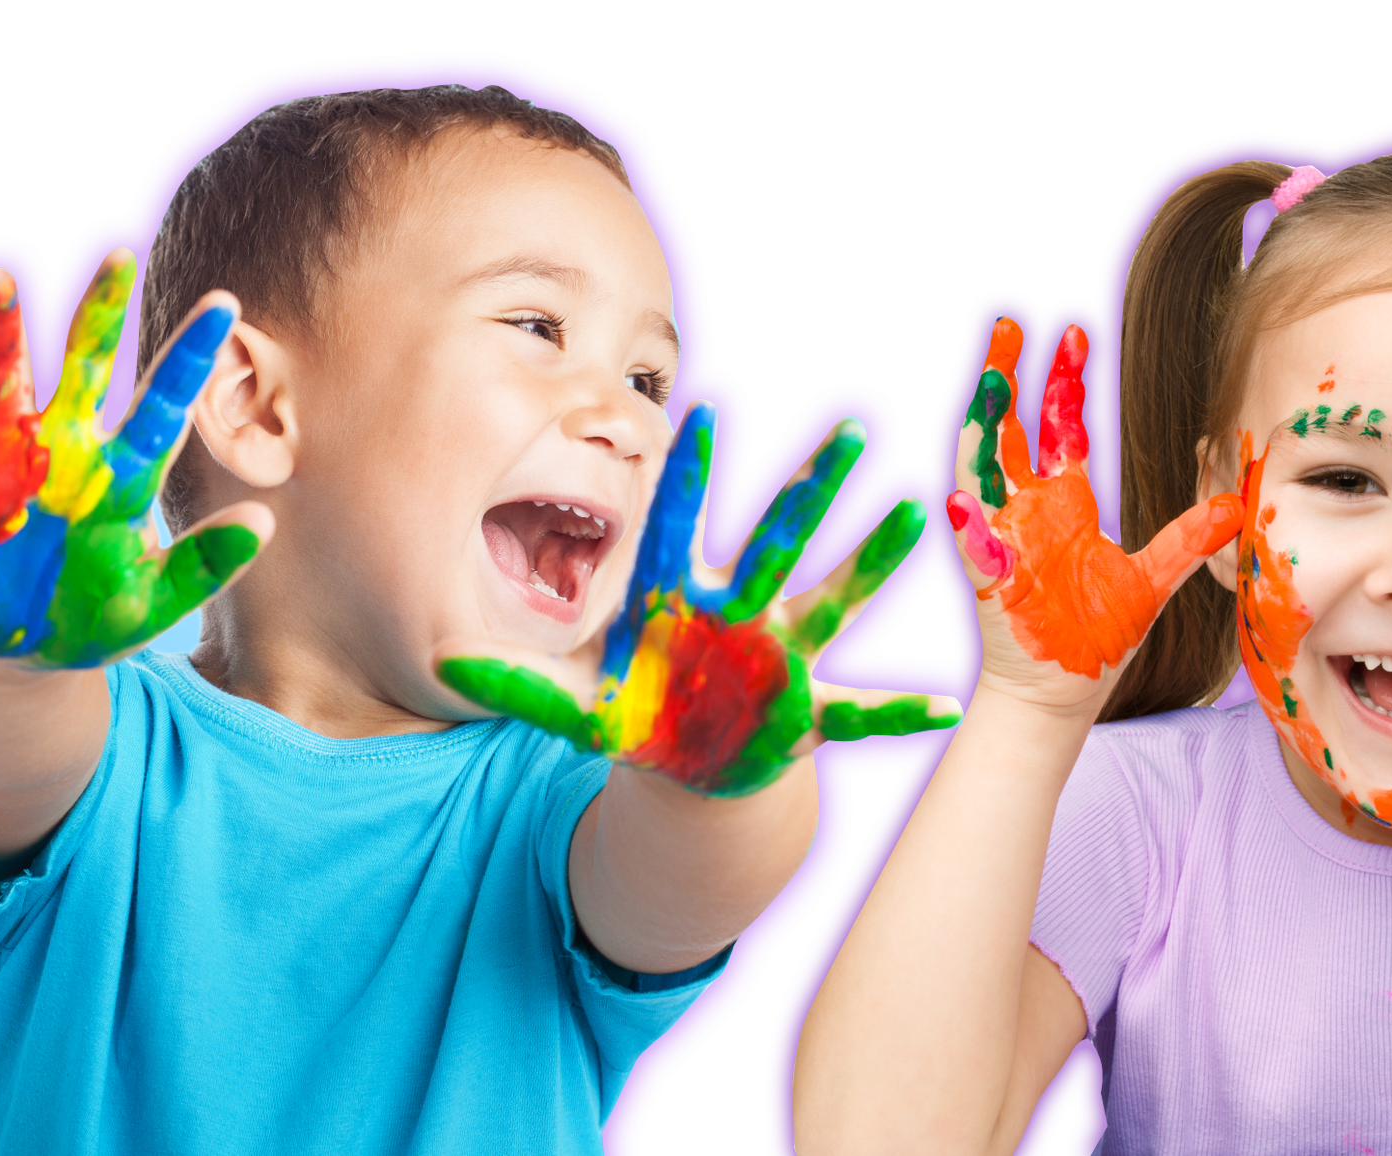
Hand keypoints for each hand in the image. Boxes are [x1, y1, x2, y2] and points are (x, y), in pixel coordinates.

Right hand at [0, 250, 266, 667]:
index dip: (189, 357)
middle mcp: (64, 448)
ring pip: (4, 377)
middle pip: (85, 367)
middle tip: (119, 257)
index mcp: (119, 475)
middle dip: (100, 315)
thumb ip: (203, 565)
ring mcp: (3, 455)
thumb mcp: (151, 601)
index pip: (163, 405)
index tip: (223, 302)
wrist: (10, 653)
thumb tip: (263, 522)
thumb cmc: (88, 620)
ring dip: (0, 330)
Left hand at [439, 401, 958, 796]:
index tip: (699, 410)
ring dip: (875, 561)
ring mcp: (782, 656)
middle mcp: (741, 612)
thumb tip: (443, 665)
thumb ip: (515, 688)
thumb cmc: (641, 713)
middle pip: (778, 539)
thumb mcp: (575, 708)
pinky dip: (905, 712)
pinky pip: (863, 711)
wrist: (691, 760)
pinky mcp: (808, 709)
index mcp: (680, 600)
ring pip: (835, 599)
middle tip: (850, 426)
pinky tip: (948, 707)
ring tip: (915, 513)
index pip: (679, 524)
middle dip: (812, 487)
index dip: (690, 474)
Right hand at [944, 318, 1242, 712]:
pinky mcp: (992, 579)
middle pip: (1008, 428)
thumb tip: (1234, 503)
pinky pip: (974, 546)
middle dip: (1006, 378)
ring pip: (980, 469)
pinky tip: (962, 499)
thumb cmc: (1098, 638)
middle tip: (1009, 328)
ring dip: (981, 427)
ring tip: (987, 383)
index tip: (1073, 334)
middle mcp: (1027, 510)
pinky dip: (968, 525)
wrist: (1063, 693)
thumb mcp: (1152, 580)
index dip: (1062, 381)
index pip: (1059, 425)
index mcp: (1064, 502)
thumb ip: (1187, 538)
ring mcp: (1004, 539)